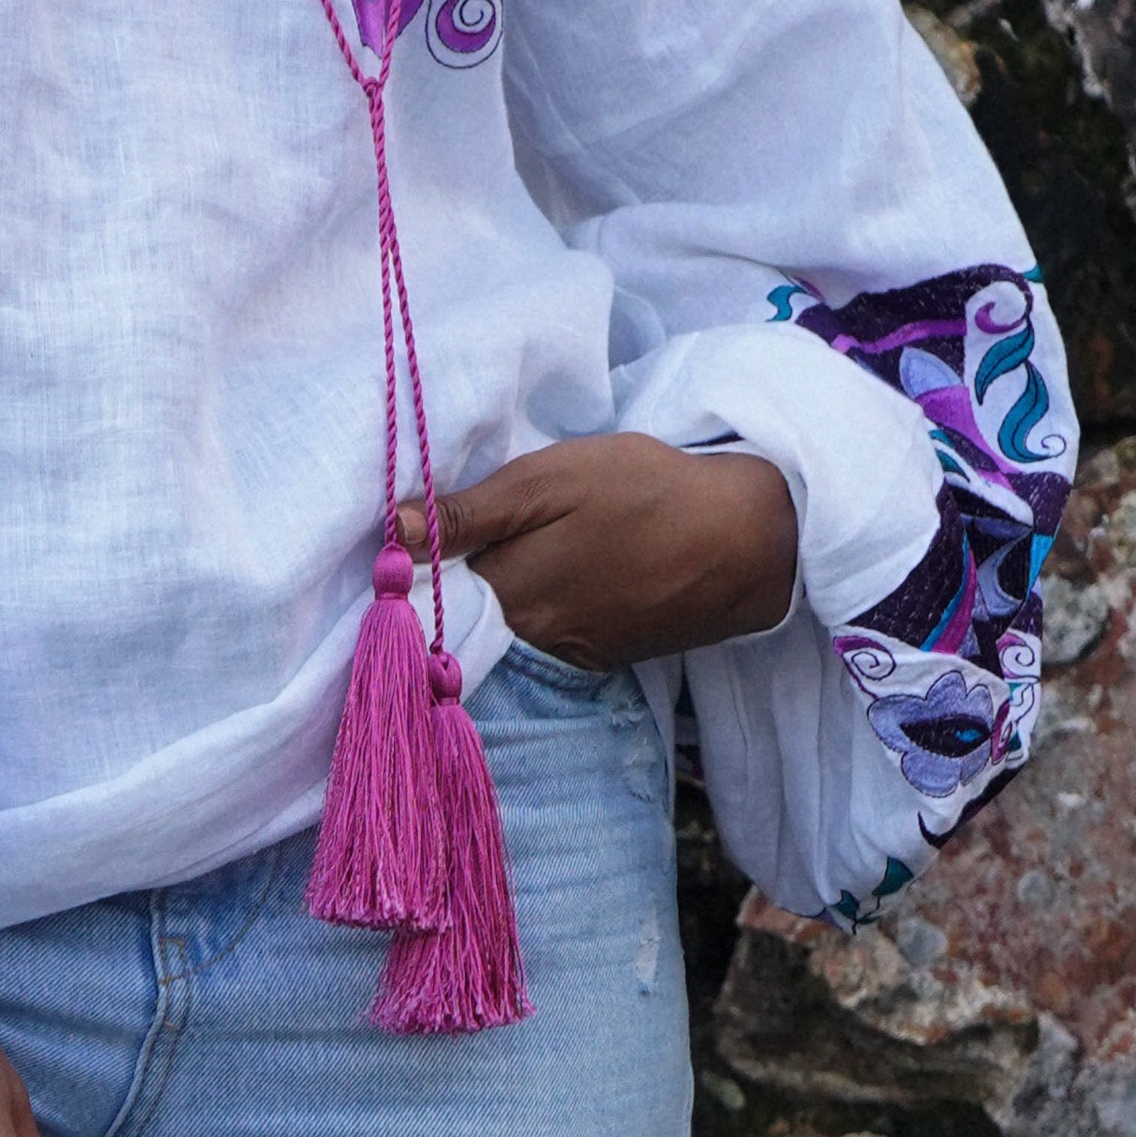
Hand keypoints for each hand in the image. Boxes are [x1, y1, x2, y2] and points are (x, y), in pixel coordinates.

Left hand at [421, 436, 798, 666]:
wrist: (744, 540)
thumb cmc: (644, 492)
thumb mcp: (550, 480)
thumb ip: (470, 511)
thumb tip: (391, 529)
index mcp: (507, 591)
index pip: (428, 587)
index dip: (421, 555)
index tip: (422, 525)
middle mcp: (528, 638)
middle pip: (465, 611)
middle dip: (456, 577)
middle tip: (480, 527)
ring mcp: (567, 652)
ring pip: (506, 624)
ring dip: (502, 592)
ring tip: (528, 545)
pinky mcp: (600, 656)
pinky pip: (547, 635)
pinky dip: (543, 608)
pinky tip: (566, 571)